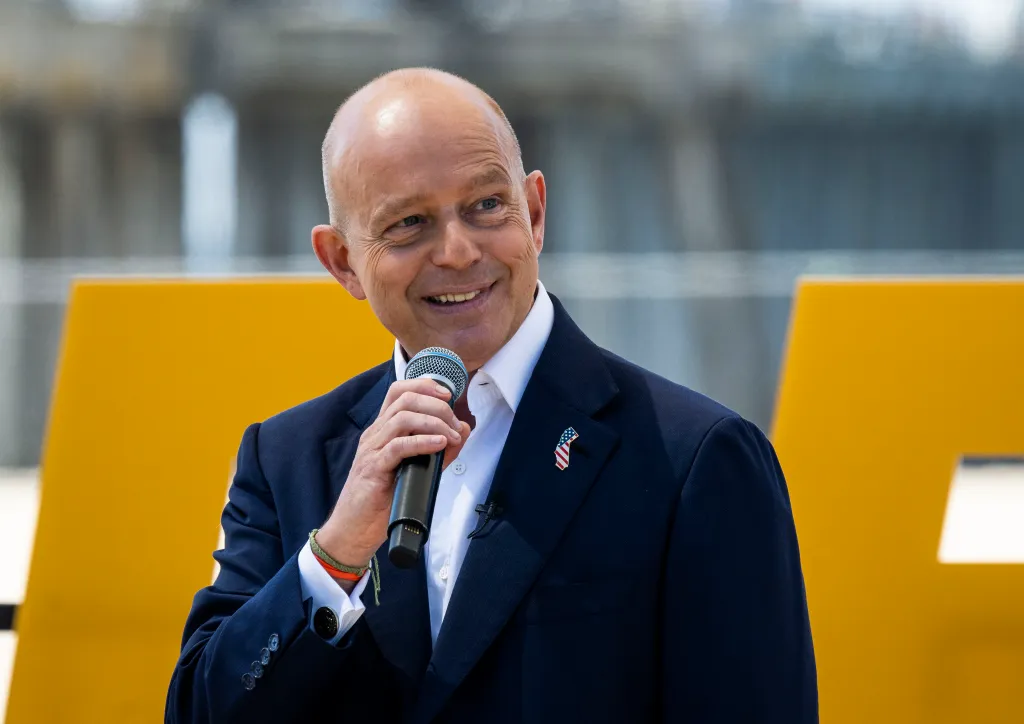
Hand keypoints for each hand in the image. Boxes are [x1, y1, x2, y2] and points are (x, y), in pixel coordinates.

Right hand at [315, 378, 469, 584]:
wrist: (354, 530)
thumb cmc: (383, 500)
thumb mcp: (418, 469)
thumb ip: (441, 449)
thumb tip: (462, 430)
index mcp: (383, 430)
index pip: (399, 391)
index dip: (425, 385)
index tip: (448, 394)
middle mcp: (375, 434)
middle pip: (405, 399)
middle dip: (436, 405)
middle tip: (454, 424)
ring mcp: (372, 450)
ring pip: (402, 418)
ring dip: (434, 422)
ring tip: (451, 437)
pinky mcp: (373, 469)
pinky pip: (398, 446)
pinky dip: (423, 442)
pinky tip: (439, 445)